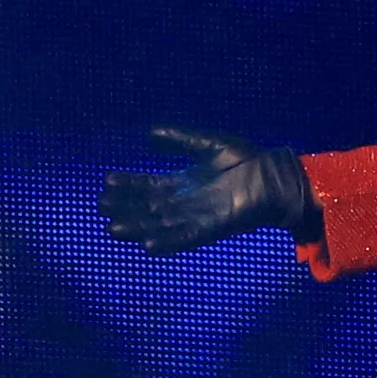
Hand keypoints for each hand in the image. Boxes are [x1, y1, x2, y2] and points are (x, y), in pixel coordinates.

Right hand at [100, 126, 319, 254]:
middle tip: (101, 207)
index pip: (150, 185)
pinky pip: (186, 236)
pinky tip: (147, 244)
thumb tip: (148, 133)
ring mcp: (199, 216)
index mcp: (186, 182)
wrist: (275, 174)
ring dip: (138, 227)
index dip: (129, 184)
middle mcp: (188, 201)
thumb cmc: (248, 159)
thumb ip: (180, 139)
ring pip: (161, 224)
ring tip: (113, 228)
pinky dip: (167, 241)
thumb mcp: (209, 144)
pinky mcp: (214, 226)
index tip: (107, 182)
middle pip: (150, 207)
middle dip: (126, 207)